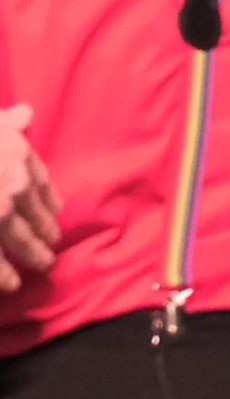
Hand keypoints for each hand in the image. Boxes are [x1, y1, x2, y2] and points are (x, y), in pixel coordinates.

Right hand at [0, 104, 62, 292]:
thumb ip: (7, 122)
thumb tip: (27, 112)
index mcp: (18, 157)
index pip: (40, 184)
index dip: (48, 200)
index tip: (55, 211)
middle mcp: (13, 186)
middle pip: (35, 215)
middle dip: (45, 233)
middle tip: (52, 246)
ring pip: (19, 239)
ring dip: (32, 255)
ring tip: (42, 266)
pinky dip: (2, 275)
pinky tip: (12, 285)